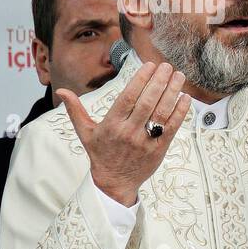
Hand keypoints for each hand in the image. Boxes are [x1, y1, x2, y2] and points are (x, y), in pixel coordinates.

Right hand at [56, 61, 190, 206]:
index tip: (150, 66)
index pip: (128, 98)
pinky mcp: (159, 148)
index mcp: (112, 125)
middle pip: (147, 102)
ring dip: (172, 93)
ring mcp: (146, 140)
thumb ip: (75, 110)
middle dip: (159, 82)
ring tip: (179, 76)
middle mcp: (129, 132)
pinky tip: (185, 97)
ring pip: (161, 113)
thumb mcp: (85, 132)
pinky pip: (172, 127)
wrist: (114, 182)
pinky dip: (180, 112)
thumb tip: (61, 91)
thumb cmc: (101, 154)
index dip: (140, 80)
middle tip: (167, 66)